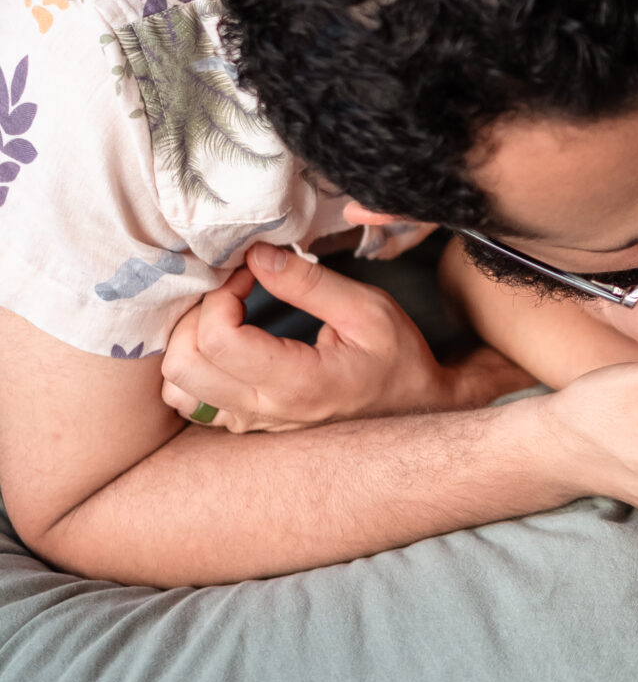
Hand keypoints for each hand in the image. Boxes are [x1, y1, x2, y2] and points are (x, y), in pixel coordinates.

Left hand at [160, 241, 527, 431]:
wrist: (415, 411)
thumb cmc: (398, 359)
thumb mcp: (368, 309)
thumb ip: (309, 282)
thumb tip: (256, 254)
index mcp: (298, 384)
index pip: (218, 339)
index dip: (222, 292)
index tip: (249, 271)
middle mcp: (266, 411)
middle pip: (182, 365)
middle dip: (196, 314)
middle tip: (232, 288)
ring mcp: (252, 425)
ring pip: (177, 388)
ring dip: (187, 342)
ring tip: (223, 314)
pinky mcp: (246, 426)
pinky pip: (190, 402)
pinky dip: (192, 367)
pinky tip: (222, 342)